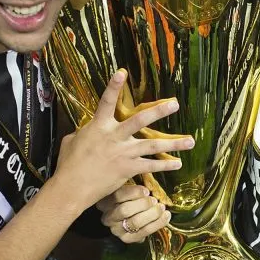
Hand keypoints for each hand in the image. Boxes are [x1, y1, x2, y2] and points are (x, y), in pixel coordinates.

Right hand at [51, 70, 192, 210]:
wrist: (72, 187)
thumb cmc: (68, 164)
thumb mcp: (71, 141)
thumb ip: (84, 131)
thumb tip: (88, 129)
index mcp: (98, 126)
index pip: (106, 101)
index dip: (113, 86)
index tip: (122, 71)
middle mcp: (114, 136)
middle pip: (140, 120)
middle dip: (159, 111)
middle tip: (175, 104)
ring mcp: (124, 153)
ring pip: (153, 146)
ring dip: (173, 143)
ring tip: (190, 141)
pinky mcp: (128, 169)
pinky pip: (151, 166)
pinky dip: (165, 165)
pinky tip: (177, 163)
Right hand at [97, 184, 170, 242]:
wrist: (128, 219)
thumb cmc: (129, 199)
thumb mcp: (127, 188)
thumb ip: (133, 184)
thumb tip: (148, 177)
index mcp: (105, 201)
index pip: (117, 195)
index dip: (133, 193)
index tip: (147, 191)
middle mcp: (108, 217)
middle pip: (125, 210)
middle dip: (143, 205)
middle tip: (154, 200)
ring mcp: (116, 229)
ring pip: (134, 222)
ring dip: (151, 214)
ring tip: (161, 207)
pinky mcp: (126, 239)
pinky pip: (143, 232)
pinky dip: (157, 224)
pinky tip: (166, 216)